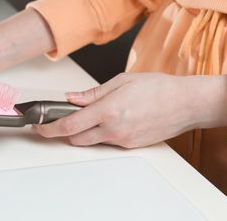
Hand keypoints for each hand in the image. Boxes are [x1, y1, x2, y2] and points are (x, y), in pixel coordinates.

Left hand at [34, 72, 226, 147]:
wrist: (186, 104)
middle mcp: (114, 130)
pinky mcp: (131, 146)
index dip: (49, 128)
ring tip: (91, 114)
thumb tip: (72, 98)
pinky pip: (107, 142)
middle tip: (61, 117)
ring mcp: (123, 141)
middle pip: (76, 138)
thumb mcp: (121, 81)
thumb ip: (93, 93)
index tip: (40, 126)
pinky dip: (101, 133)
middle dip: (64, 130)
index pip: (69, 125)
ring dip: (83, 131)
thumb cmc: (158, 88)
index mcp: (108, 110)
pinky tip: (109, 119)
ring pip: (91, 141)